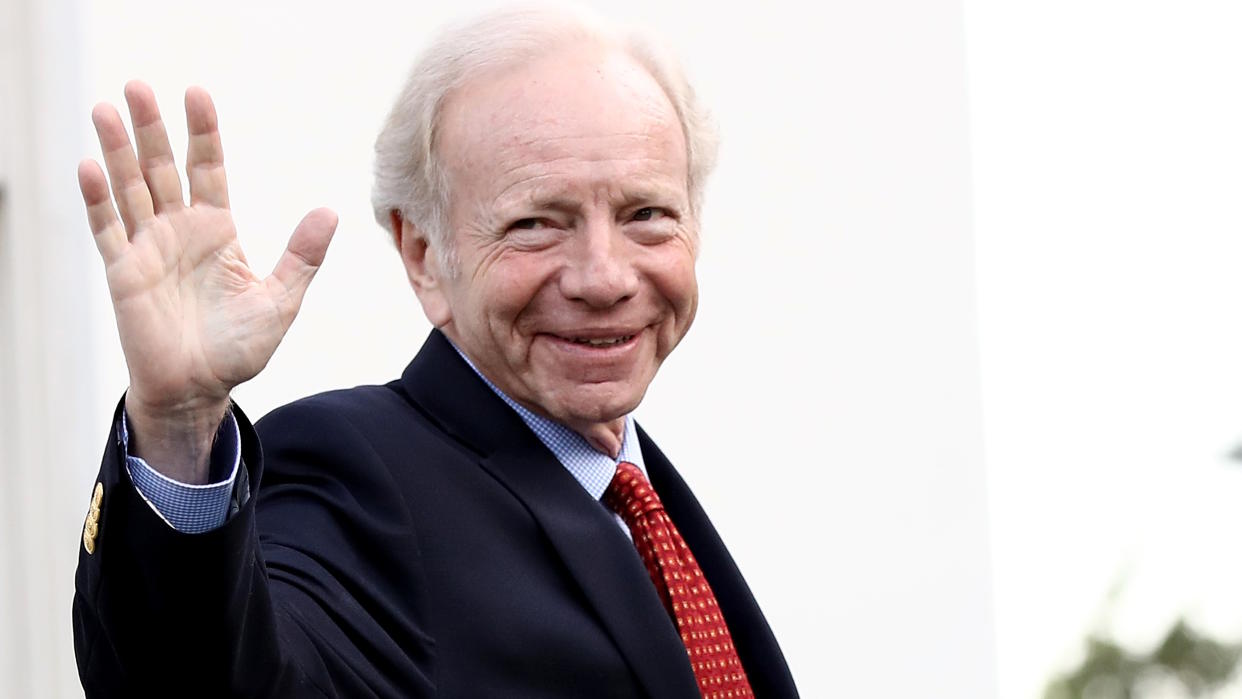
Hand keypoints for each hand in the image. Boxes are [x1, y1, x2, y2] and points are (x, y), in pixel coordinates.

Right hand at [78, 81, 336, 481]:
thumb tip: (330, 211)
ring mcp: (148, 248)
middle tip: (139, 86)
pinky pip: (107, 230)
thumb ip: (302, 255)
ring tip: (106, 110)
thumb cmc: (239, 348)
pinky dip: (98, 199)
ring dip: (117, 151)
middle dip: (152, 128)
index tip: (197, 94)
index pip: (208, 169)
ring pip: (130, 188)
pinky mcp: (124, 273)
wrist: (200, 389)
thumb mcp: (281, 299)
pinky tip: (89, 167)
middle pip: (162, 168)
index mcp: (217, 231)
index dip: (203, 133)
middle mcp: (179, 231)